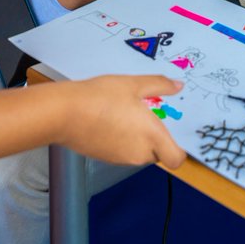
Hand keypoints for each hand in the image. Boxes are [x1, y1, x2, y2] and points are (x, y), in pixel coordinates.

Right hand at [59, 74, 186, 167]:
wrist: (64, 113)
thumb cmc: (101, 96)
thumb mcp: (133, 84)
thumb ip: (159, 85)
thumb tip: (178, 85)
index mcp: (152, 137)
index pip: (176, 159)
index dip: (179, 149)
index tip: (175, 131)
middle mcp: (139, 153)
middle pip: (158, 153)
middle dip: (156, 137)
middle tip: (149, 114)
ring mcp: (121, 158)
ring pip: (139, 152)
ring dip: (138, 138)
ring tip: (127, 112)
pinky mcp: (105, 158)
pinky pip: (122, 152)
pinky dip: (122, 140)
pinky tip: (111, 119)